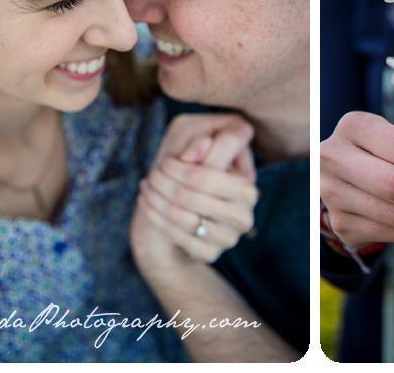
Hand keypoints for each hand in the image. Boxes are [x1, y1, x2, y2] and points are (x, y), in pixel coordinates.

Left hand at [132, 114, 257, 263]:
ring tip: (147, 186)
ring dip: (156, 198)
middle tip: (152, 174)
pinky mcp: (211, 253)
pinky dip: (156, 216)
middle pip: (189, 196)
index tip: (166, 162)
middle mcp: (243, 215)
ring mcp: (228, 237)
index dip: (179, 167)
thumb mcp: (198, 144)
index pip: (205, 176)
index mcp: (246, 188)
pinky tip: (147, 202)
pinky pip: (176, 236)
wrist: (187, 207)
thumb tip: (196, 152)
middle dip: (163, 182)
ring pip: (180, 216)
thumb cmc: (194, 168)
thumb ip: (202, 140)